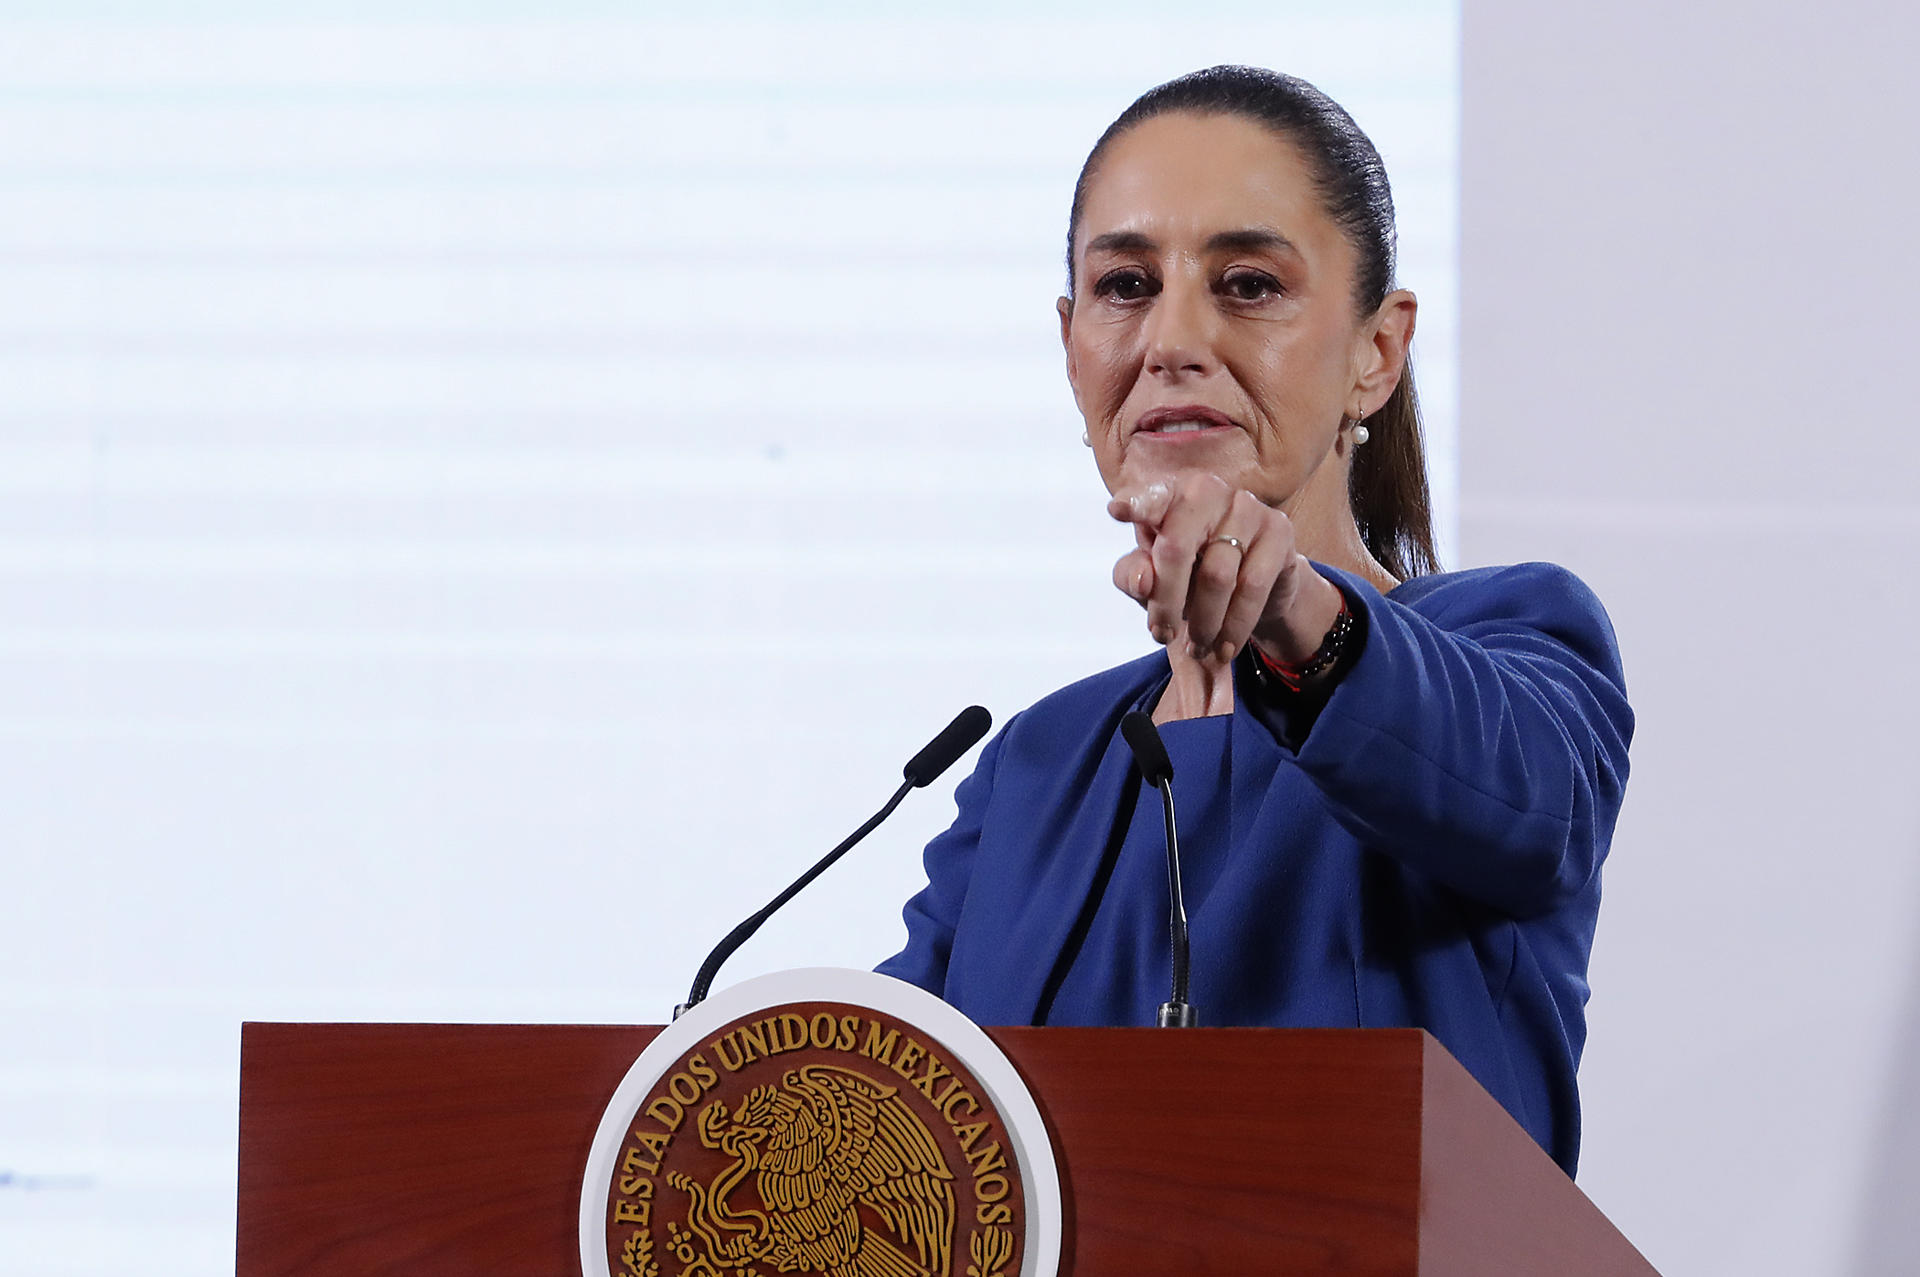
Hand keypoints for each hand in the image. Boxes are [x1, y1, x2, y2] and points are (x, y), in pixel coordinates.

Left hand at [1108, 475, 1344, 664]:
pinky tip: (1224, 647)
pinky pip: (1253, 586)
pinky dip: (1235, 625)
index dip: (1136, 504)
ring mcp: (1246, 507)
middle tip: (1162, 636)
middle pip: (1177, 548)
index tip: (1117, 511)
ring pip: (1217, 575)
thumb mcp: (1153, 579)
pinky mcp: (1279, 531)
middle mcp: (1207, 491)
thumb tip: (1145, 582)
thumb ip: (1134, 576)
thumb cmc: (1190, 575)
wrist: (1255, 587)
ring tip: (1196, 648)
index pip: (1150, 497)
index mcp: (1169, 494)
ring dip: (1203, 622)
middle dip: (1166, 602)